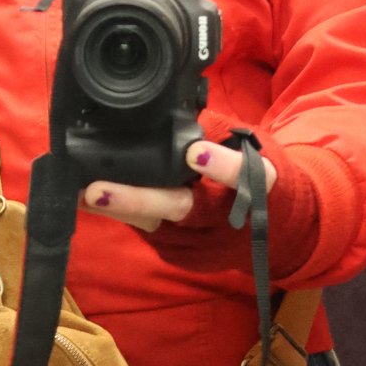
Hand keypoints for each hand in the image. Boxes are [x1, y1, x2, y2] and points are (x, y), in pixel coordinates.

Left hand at [81, 136, 277, 237]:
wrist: (284, 230)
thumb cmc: (262, 176)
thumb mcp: (252, 145)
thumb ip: (216, 131)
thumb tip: (173, 109)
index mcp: (261, 185)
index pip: (246, 176)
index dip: (221, 167)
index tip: (195, 153)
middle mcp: (232, 220)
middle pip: (183, 210)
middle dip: (138, 200)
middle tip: (98, 190)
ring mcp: (207, 244)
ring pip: (158, 226)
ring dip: (117, 208)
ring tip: (81, 191)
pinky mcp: (188, 256)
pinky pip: (153, 236)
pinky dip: (126, 217)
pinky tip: (97, 202)